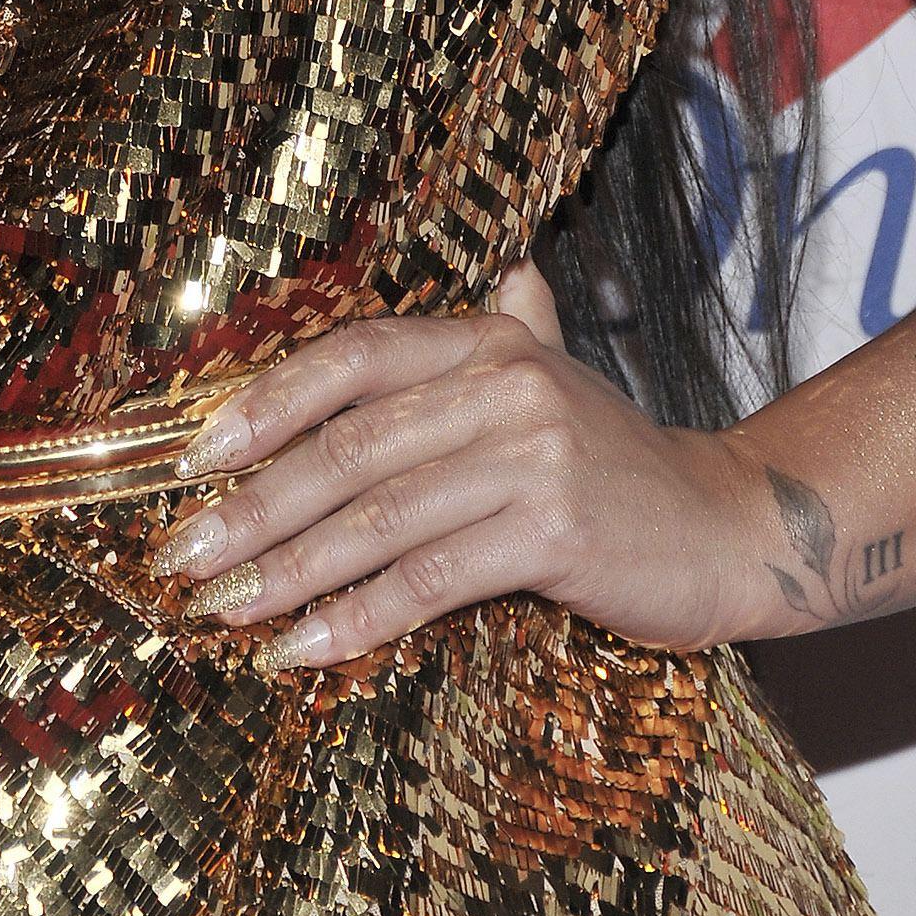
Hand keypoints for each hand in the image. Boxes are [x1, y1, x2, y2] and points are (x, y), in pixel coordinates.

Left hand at [149, 264, 764, 670]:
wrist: (730, 525)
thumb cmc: (615, 465)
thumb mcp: (545, 386)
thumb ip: (496, 337)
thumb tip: (500, 268)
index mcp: (487, 339)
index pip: (352, 357)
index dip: (266, 402)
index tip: (193, 455)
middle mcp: (505, 382)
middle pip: (349, 446)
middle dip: (254, 504)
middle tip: (185, 551)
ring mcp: (531, 454)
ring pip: (378, 516)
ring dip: (288, 570)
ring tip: (226, 607)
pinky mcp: (552, 530)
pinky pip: (430, 578)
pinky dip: (358, 616)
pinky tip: (305, 647)